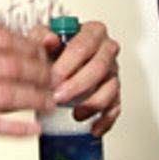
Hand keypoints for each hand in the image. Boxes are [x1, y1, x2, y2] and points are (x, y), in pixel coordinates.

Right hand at [0, 0, 54, 136]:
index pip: (1, 37)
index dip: (28, 45)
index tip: (41, 50)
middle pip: (10, 65)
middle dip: (39, 71)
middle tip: (53, 75)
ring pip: (5, 94)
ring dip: (34, 98)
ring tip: (50, 99)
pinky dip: (14, 128)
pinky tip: (32, 127)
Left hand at [28, 21, 120, 135]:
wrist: (59, 61)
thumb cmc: (54, 48)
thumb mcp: (42, 38)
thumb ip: (42, 37)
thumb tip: (49, 40)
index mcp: (93, 32)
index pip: (83, 46)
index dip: (67, 64)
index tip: (53, 77)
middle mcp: (107, 50)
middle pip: (99, 67)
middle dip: (78, 85)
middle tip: (59, 96)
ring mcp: (112, 72)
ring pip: (110, 88)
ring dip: (92, 104)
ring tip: (75, 113)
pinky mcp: (114, 92)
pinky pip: (116, 107)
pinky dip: (105, 120)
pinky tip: (94, 127)